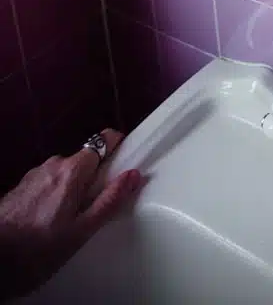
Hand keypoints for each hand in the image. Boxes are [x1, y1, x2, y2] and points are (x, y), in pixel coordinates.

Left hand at [0, 129, 142, 298]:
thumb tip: (133, 175)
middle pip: (85, 160)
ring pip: (65, 174)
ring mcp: (35, 174)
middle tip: (94, 210)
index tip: (123, 170)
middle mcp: (54, 164)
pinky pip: (48, 184)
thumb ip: (109, 201)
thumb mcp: (81, 231)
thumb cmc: (37, 249)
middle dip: (94, 180)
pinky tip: (47, 224)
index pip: (105, 139)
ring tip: (68, 223)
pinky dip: (54, 197)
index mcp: (73, 169)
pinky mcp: (21, 187)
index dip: (118, 150)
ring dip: (72, 190)